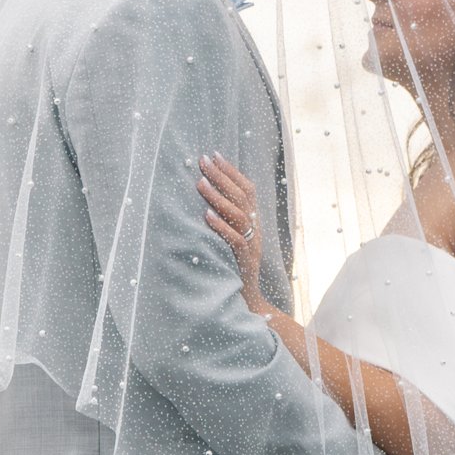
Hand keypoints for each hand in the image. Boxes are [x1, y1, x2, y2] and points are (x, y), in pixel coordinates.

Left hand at [198, 152, 266, 311]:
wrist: (249, 300)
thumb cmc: (234, 267)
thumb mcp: (232, 239)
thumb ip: (226, 219)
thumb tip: (206, 196)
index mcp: (253, 221)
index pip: (247, 189)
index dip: (232, 171)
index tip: (215, 154)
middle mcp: (255, 229)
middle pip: (241, 196)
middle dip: (221, 176)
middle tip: (203, 161)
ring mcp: (252, 244)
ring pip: (238, 214)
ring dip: (217, 196)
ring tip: (199, 183)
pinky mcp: (245, 260)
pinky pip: (235, 239)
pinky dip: (220, 225)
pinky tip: (206, 215)